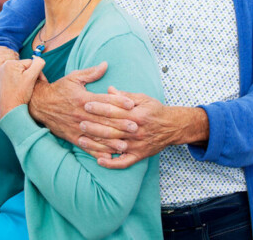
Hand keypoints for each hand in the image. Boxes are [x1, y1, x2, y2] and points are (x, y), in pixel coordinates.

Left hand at [0, 57, 45, 117]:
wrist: (10, 110)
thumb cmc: (20, 95)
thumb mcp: (31, 77)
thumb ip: (38, 64)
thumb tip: (39, 59)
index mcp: (9, 63)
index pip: (31, 63)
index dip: (38, 73)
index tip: (42, 82)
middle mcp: (3, 66)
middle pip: (25, 68)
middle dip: (32, 76)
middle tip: (35, 86)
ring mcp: (1, 74)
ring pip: (21, 73)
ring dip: (27, 79)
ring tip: (29, 89)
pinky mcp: (1, 81)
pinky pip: (15, 78)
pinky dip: (21, 83)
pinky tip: (22, 90)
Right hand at [27, 62, 136, 156]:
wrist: (40, 104)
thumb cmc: (59, 89)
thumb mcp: (74, 77)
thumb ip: (91, 73)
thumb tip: (106, 64)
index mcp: (83, 98)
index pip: (103, 100)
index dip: (118, 102)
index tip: (132, 104)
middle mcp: (81, 114)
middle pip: (103, 120)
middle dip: (120, 124)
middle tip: (135, 127)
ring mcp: (77, 127)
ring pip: (96, 136)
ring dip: (111, 142)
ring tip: (125, 146)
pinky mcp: (72, 136)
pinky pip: (86, 146)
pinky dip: (97, 152)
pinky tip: (108, 156)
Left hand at [78, 86, 209, 168]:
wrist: (173, 127)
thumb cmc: (155, 110)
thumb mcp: (143, 99)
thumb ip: (125, 96)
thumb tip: (109, 90)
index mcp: (137, 115)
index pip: (115, 111)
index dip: (100, 108)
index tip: (86, 104)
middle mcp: (137, 131)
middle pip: (112, 129)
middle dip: (94, 126)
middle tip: (79, 123)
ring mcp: (137, 145)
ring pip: (114, 145)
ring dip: (97, 144)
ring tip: (81, 140)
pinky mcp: (139, 155)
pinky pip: (124, 162)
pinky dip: (111, 163)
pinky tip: (99, 160)